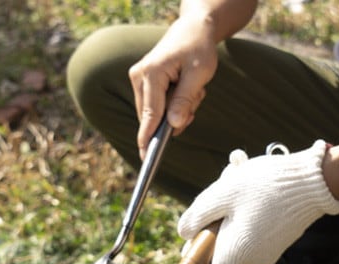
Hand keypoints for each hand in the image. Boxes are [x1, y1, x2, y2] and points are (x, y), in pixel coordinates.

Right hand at [128, 15, 217, 156]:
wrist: (192, 30)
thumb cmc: (198, 48)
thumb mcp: (198, 74)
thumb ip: (185, 100)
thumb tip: (174, 125)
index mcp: (151, 73)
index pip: (150, 114)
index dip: (149, 138)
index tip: (146, 158)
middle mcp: (139, 77)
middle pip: (154, 117)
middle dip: (177, 116)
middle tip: (195, 98)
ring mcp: (139, 80)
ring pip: (157, 114)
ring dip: (178, 109)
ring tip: (191, 89)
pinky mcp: (143, 84)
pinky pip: (158, 107)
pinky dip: (175, 105)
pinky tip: (185, 90)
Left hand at [177, 140, 338, 263]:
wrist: (316, 179)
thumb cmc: (266, 185)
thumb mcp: (221, 194)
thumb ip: (197, 216)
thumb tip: (184, 234)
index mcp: (238, 253)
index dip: (199, 261)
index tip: (198, 237)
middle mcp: (254, 259)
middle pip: (221, 251)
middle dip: (214, 222)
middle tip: (218, 193)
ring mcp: (269, 250)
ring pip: (236, 233)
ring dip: (229, 207)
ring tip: (236, 174)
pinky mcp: (279, 237)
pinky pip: (252, 227)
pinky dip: (246, 206)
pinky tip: (250, 179)